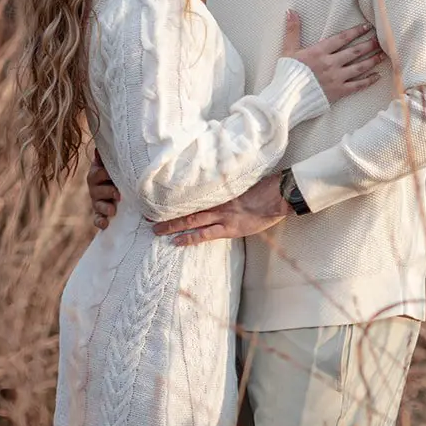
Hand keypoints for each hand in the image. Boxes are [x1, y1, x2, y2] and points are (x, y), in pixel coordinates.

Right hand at [87, 148, 119, 229]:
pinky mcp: (100, 214)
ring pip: (97, 204)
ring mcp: (97, 201)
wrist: (124, 190)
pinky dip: (100, 222)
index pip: (99, 172)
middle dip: (108, 192)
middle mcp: (95, 186)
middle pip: (97, 189)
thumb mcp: (117, 164)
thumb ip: (111, 157)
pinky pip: (97, 219)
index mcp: (98, 173)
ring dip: (105, 207)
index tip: (112, 175)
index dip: (106, 174)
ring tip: (113, 210)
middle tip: (119, 195)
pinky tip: (105, 224)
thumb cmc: (120, 172)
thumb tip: (100, 146)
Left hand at [150, 174, 290, 245]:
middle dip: (167, 211)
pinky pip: (205, 234)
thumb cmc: (265, 188)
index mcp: (220, 191)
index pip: (192, 195)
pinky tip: (176, 241)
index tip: (160, 198)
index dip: (176, 198)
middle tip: (147, 214)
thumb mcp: (245, 184)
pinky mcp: (229, 228)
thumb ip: (230, 187)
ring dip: (171, 225)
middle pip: (186, 206)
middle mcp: (217, 202)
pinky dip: (189, 238)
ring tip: (155, 230)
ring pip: (190, 220)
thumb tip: (221, 187)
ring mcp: (222, 215)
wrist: (278, 196)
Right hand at [280, 11, 386, 102]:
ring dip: (372, 60)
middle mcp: (330, 63)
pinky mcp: (338, 92)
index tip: (367, 26)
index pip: (341, 38)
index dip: (356, 31)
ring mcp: (336, 78)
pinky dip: (368, 81)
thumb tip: (291, 11)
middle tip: (380, 39)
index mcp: (319, 52)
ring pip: (359, 67)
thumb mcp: (288, 50)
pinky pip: (357, 86)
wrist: (286, 98)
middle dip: (369, 44)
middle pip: (354, 52)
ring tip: (383, 55)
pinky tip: (377, 76)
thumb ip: (292, 31)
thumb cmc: (286, 74)